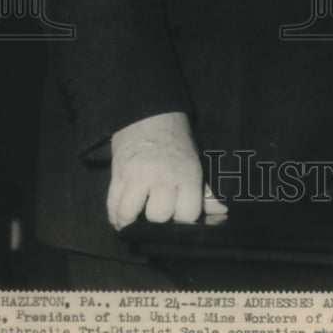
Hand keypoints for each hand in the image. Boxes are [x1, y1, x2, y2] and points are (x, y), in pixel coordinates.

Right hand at [107, 112, 226, 229]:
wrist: (150, 112)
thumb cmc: (176, 139)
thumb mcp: (194, 161)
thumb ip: (204, 190)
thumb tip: (220, 212)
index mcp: (187, 174)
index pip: (187, 213)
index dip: (184, 218)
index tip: (180, 214)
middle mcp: (162, 176)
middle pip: (158, 216)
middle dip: (158, 218)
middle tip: (158, 210)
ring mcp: (137, 175)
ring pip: (129, 214)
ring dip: (132, 219)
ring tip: (136, 217)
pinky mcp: (118, 173)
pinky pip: (112, 204)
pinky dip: (116, 216)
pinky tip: (121, 217)